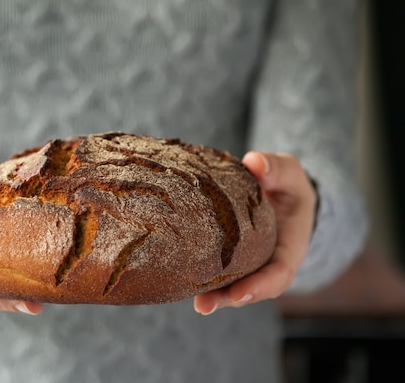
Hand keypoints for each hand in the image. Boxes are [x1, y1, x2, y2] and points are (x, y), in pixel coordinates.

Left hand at [193, 152, 316, 314]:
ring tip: (193, 302)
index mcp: (287, 248)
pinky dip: (198, 276)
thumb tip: (254, 161)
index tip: (240, 294)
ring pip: (230, 285)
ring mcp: (246, 264)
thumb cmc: (287, 185)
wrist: (279, 193)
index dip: (260, 286)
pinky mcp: (227, 258)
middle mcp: (266, 263)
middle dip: (227, 299)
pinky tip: (176, 279)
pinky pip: (214, 270)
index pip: (278, 274)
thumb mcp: (290, 174)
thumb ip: (276, 168)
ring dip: (211, 295)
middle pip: (249, 289)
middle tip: (204, 305)